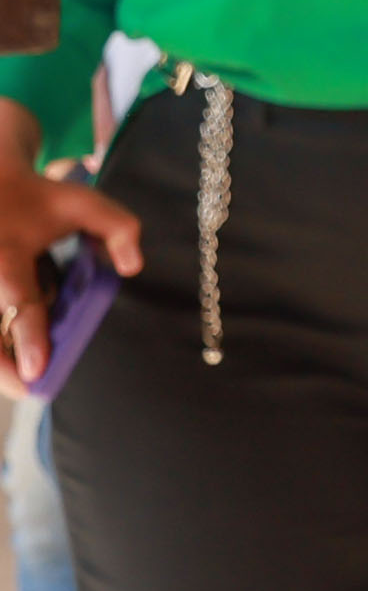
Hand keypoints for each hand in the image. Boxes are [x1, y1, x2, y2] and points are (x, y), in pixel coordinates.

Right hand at [0, 166, 138, 389]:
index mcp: (6, 252)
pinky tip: (13, 353)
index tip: (36, 370)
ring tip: (19, 377)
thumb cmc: (40, 201)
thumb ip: (117, 227)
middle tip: (27, 389)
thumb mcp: (82, 202)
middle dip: (1, 365)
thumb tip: (132, 266)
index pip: (19, 299)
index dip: (29, 336)